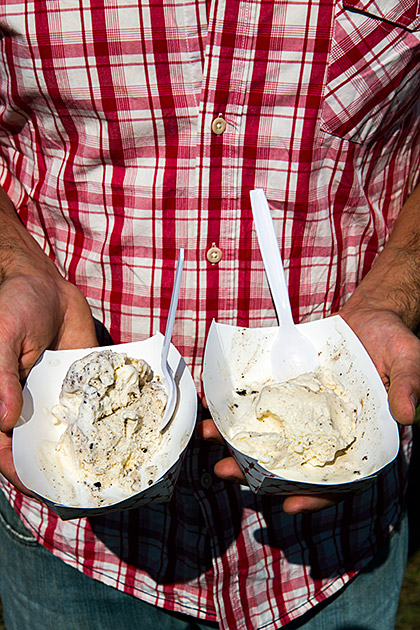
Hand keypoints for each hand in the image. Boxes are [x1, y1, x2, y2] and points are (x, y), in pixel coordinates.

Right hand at [0, 270, 97, 494]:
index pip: (3, 447)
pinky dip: (103, 424)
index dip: (17, 470)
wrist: (47, 287)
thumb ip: (1, 374)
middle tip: (81, 492)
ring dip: (83, 454)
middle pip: (37, 449)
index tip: (39, 488)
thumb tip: (4, 419)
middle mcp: (26, 408)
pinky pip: (90, 410)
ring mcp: (54, 401)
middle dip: (55, 470)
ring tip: (105, 474)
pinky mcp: (80, 389)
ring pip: (66, 435)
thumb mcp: (3, 335)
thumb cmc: (14, 306)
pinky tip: (121, 436)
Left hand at [197, 305, 419, 513]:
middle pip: (290, 463)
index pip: (338, 479)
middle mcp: (326, 432)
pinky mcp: (287, 390)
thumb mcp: (407, 358)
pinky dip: (236, 405)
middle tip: (225, 470)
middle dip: (255, 471)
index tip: (288, 505)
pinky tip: (214, 403)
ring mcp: (303, 412)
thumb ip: (409, 384)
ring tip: (208, 436)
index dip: (315, 496)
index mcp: (358, 438)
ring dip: (236, 440)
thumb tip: (407, 414)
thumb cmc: (392, 341)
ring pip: (269, 436)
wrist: (369, 317)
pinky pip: (260, 402)